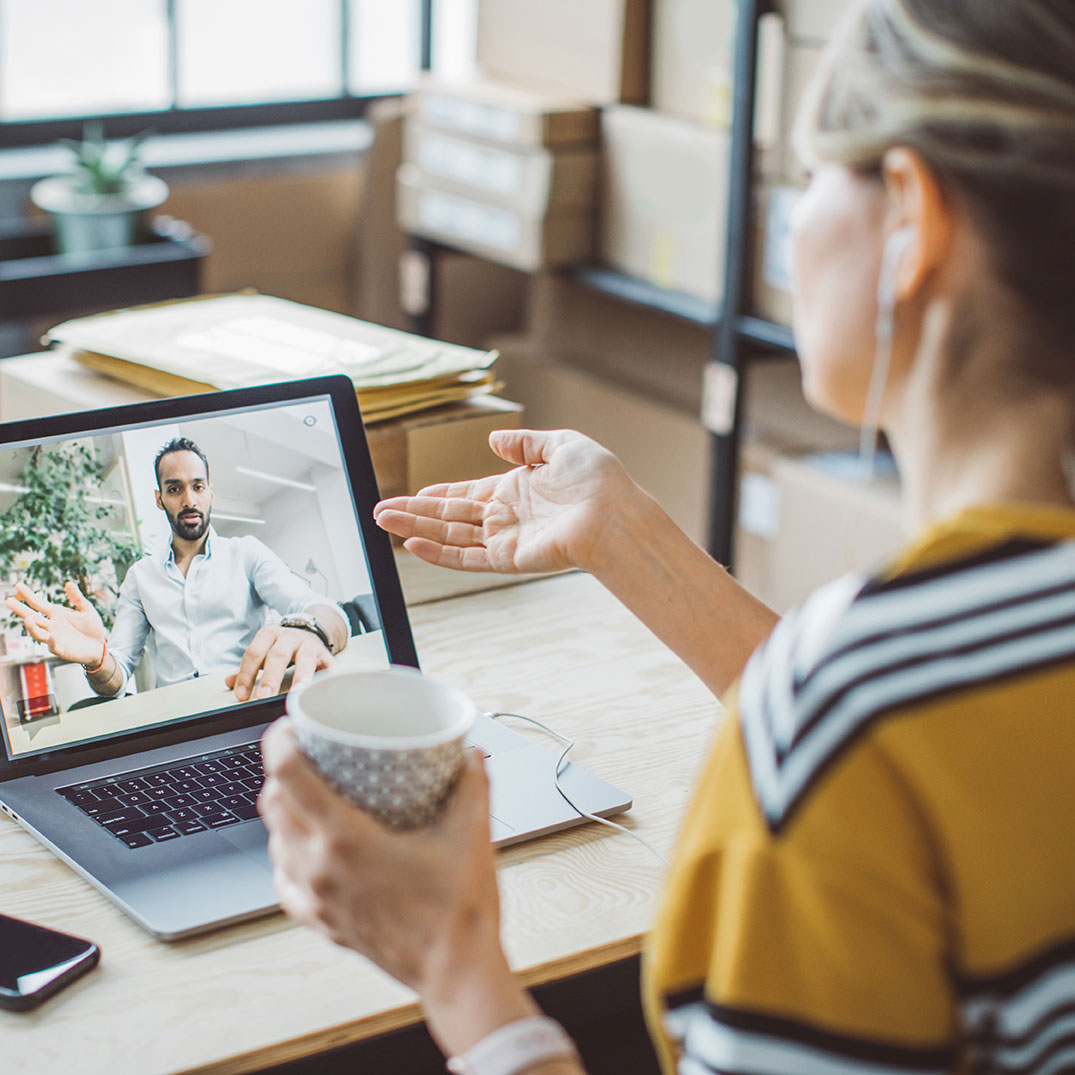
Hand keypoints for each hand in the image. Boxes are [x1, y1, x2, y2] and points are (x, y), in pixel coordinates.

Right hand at [4, 581, 106, 665]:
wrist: (99, 646)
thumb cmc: (92, 628)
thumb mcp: (87, 609)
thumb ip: (77, 598)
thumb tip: (69, 583)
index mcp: (56, 614)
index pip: (38, 604)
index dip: (28, 595)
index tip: (18, 585)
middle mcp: (51, 625)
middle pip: (32, 617)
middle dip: (20, 610)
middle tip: (8, 601)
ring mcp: (54, 638)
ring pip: (38, 633)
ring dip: (32, 627)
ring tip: (27, 619)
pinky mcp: (62, 649)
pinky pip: (54, 646)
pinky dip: (52, 642)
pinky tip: (52, 637)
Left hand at [225, 626, 331, 701]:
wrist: (309, 632)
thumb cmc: (281, 647)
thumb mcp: (263, 650)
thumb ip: (247, 667)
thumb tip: (229, 682)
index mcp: (269, 635)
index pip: (254, 653)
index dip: (247, 674)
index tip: (242, 696)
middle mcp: (289, 637)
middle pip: (278, 655)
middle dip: (271, 677)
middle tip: (265, 696)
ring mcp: (309, 645)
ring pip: (305, 658)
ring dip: (301, 676)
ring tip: (297, 692)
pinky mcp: (325, 654)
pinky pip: (329, 664)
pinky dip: (328, 676)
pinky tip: (323, 688)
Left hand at [258, 720, 505, 996]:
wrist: (455, 971)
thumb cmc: (460, 909)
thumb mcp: (472, 832)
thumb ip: (472, 783)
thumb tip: (471, 753)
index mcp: (347, 839)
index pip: (287, 775)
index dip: (278, 741)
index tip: (290, 725)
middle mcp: (319, 867)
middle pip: (273, 803)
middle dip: (281, 771)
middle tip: (308, 755)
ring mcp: (316, 898)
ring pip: (274, 841)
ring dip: (284, 812)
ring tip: (311, 797)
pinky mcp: (321, 922)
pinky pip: (285, 881)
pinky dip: (287, 856)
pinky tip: (308, 849)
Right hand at [373, 429, 638, 575]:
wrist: (616, 513)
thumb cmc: (598, 480)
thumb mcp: (560, 445)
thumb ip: (525, 443)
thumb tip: (495, 440)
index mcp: (516, 489)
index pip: (467, 494)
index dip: (438, 495)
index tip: (413, 495)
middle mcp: (507, 516)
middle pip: (449, 516)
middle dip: (413, 512)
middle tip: (380, 510)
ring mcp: (505, 538)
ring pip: (449, 535)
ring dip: (414, 528)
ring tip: (382, 521)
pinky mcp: (508, 558)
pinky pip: (465, 557)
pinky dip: (438, 552)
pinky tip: (412, 543)